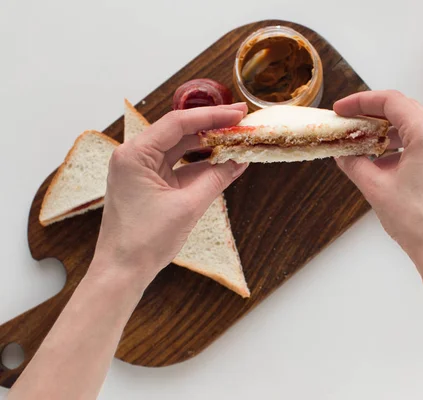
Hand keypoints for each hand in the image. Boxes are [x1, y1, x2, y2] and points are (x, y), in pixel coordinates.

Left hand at [91, 104, 248, 284]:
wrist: (122, 271)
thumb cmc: (144, 241)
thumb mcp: (188, 207)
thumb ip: (217, 179)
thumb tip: (240, 161)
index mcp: (135, 155)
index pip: (178, 123)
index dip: (212, 115)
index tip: (237, 112)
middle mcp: (135, 157)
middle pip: (179, 132)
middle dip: (212, 127)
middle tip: (241, 122)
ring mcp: (142, 171)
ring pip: (180, 149)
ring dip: (208, 146)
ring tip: (236, 140)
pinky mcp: (150, 185)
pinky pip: (178, 167)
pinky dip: (200, 166)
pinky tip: (223, 163)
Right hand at [334, 91, 422, 277]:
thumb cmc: (421, 225)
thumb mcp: (376, 189)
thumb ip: (355, 164)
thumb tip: (344, 154)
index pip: (391, 101)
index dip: (361, 101)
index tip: (343, 109)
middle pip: (404, 110)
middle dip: (373, 114)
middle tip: (350, 123)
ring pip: (415, 126)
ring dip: (387, 131)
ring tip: (363, 144)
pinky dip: (402, 146)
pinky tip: (384, 162)